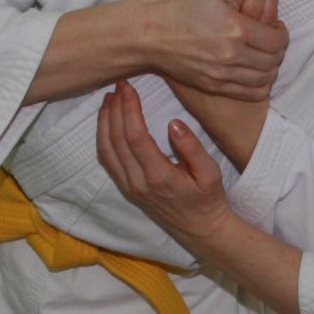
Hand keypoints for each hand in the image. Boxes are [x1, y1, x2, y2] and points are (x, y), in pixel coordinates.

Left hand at [97, 78, 233, 252]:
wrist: (199, 228)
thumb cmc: (208, 198)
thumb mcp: (210, 172)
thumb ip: (192, 148)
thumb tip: (173, 124)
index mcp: (159, 176)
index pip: (136, 136)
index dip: (129, 109)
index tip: (128, 88)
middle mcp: (138, 182)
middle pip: (116, 140)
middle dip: (115, 109)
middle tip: (119, 85)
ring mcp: (129, 187)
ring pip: (106, 150)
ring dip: (104, 122)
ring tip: (109, 98)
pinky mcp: (126, 188)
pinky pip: (107, 160)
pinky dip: (103, 137)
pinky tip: (107, 121)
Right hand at [164, 0, 281, 167]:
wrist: (148, 33)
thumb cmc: (178, 4)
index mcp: (236, 27)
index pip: (277, 40)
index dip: (282, 34)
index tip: (276, 27)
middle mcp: (231, 54)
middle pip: (273, 61)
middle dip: (278, 51)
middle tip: (272, 41)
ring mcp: (221, 74)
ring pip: (264, 79)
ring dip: (270, 68)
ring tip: (263, 56)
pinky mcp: (212, 85)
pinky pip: (249, 93)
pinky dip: (259, 85)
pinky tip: (254, 72)